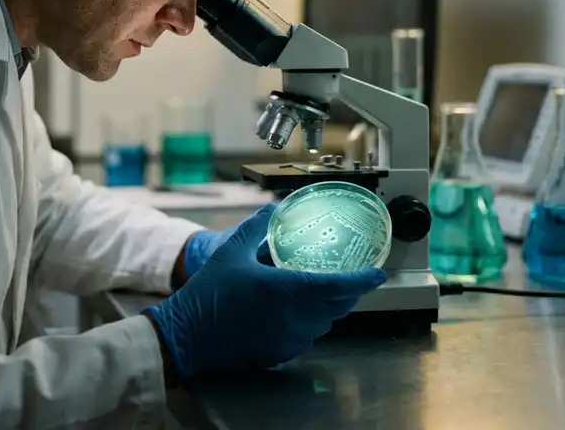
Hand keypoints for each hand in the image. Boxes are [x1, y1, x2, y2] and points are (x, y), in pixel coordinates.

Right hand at [144, 204, 386, 378]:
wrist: (187, 335)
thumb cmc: (208, 293)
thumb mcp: (231, 251)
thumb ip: (256, 228)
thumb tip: (272, 209)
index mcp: (286, 290)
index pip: (338, 286)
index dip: (362, 280)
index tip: (377, 273)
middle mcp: (293, 318)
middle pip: (338, 306)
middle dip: (349, 292)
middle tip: (353, 277)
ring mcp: (288, 339)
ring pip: (324, 323)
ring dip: (330, 308)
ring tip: (325, 291)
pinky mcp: (280, 354)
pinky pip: (308, 337)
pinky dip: (311, 323)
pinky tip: (297, 311)